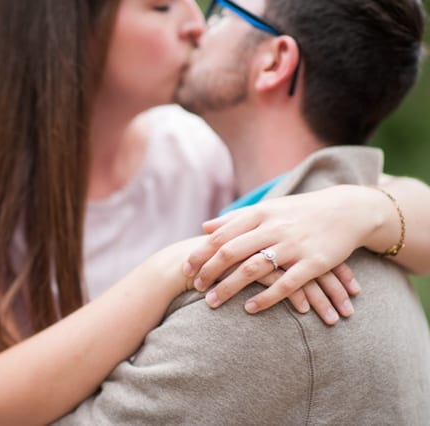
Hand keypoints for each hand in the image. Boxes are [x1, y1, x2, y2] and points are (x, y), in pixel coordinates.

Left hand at [182, 189, 367, 321]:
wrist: (348, 210)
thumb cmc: (301, 212)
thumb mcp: (268, 208)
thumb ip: (235, 218)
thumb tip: (204, 226)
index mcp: (260, 214)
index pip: (221, 235)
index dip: (201, 253)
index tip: (185, 268)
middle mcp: (273, 228)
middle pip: (231, 251)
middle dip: (209, 271)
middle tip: (194, 288)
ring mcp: (293, 245)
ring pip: (253, 268)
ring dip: (229, 287)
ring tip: (212, 302)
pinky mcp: (313, 262)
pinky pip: (285, 284)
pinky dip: (265, 298)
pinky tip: (249, 309)